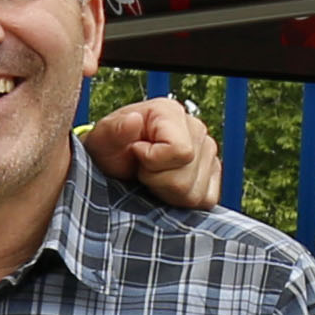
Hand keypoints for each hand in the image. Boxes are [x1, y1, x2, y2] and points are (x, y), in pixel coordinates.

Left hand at [81, 95, 225, 213]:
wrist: (114, 163)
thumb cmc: (109, 150)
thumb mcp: (102, 140)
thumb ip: (114, 130)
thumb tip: (133, 120)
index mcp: (171, 113)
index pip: (181, 151)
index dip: (153, 163)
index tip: (136, 156)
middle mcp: (196, 128)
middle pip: (187, 178)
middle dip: (157, 182)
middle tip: (141, 171)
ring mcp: (208, 151)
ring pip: (195, 193)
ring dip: (168, 193)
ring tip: (152, 178)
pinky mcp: (212, 173)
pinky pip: (207, 200)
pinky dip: (183, 201)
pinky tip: (166, 187)